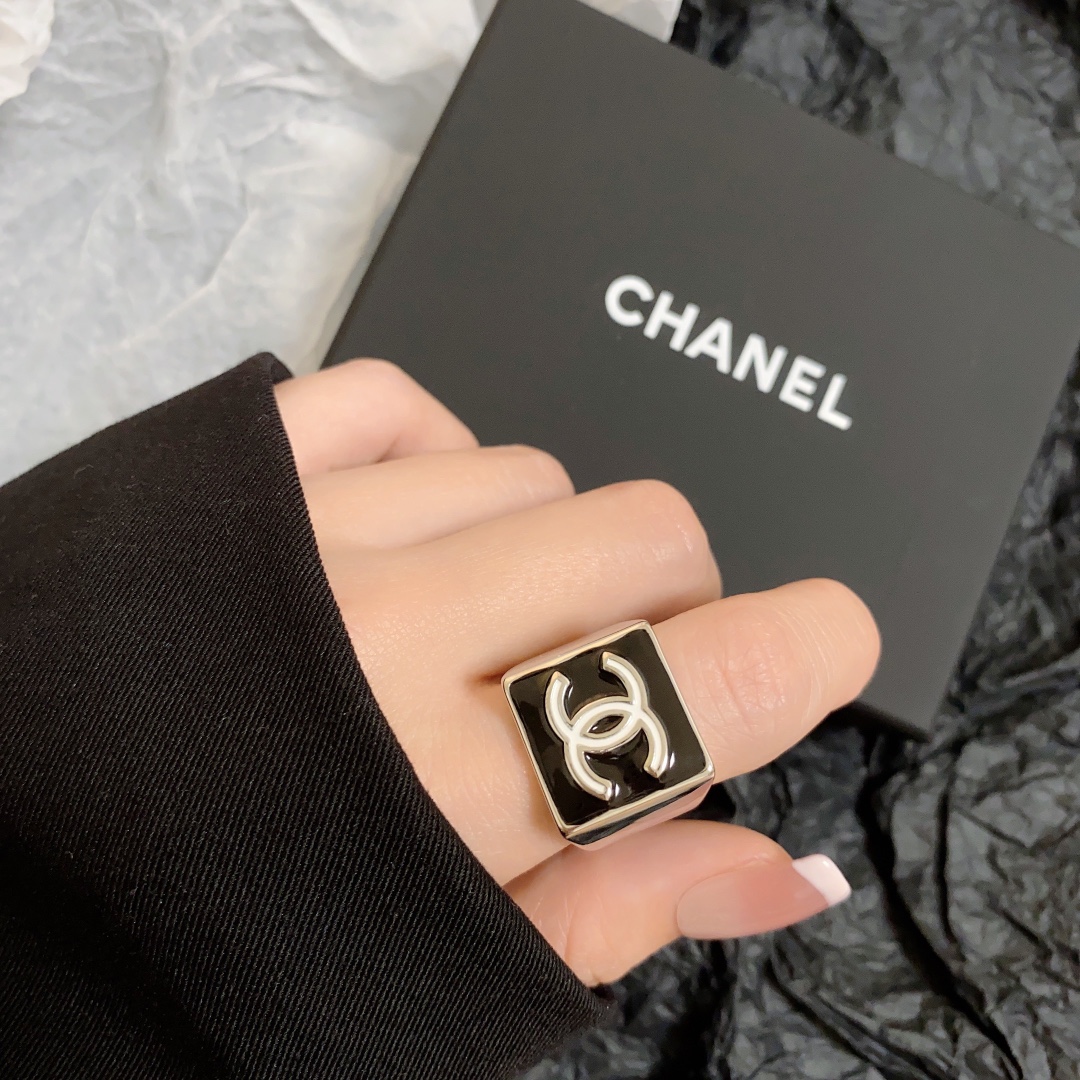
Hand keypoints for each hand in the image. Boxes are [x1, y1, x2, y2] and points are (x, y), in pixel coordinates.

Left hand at [274, 360, 879, 984]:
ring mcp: (302, 537)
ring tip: (460, 631)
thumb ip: (629, 908)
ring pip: (536, 471)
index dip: (805, 652)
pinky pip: (405, 398)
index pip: (702, 687)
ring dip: (540, 551)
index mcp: (447, 795)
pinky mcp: (230, 470)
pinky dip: (441, 454)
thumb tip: (789, 868)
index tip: (823, 641)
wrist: (14, 862)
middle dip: (664, 605)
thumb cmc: (226, 933)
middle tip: (596, 671)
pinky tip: (412, 536)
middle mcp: (380, 644)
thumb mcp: (442, 972)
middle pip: (649, 536)